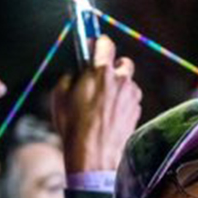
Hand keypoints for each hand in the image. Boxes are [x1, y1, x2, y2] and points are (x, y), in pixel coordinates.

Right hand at [51, 35, 141, 172]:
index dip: (98, 43)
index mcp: (101, 72)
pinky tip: (109, 113)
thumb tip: (77, 71)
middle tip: (101, 74)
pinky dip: (122, 101)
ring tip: (103, 100)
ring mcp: (132, 96)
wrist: (94, 154)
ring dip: (119, 85)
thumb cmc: (73, 125)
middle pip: (124, 62)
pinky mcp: (137, 110)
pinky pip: (131, 99)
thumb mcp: (60, 95)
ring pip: (129, 82)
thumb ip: (71, 76)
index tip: (94, 45)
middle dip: (113, 65)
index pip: (105, 44)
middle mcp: (121, 81)